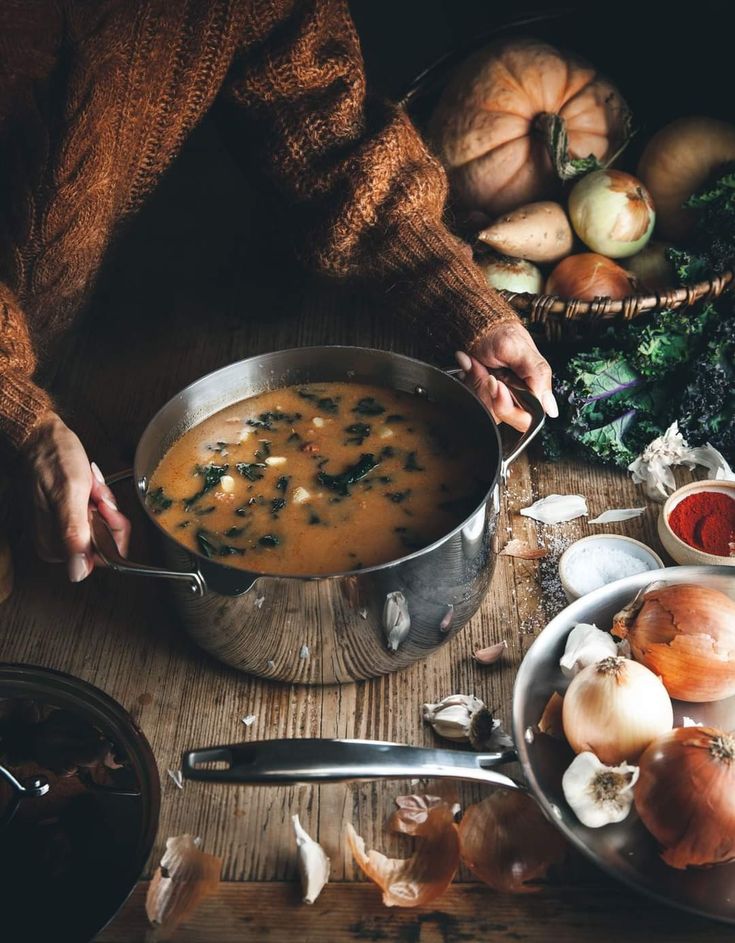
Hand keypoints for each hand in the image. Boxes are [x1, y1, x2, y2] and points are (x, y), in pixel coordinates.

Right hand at [21, 412, 130, 581]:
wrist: (44, 438)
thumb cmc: (54, 459)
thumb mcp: (70, 494)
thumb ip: (74, 534)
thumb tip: (78, 573)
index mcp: (55, 546)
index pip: (101, 558)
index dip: (110, 531)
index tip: (103, 508)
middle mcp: (58, 543)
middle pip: (104, 540)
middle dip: (106, 513)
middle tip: (94, 493)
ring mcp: (65, 530)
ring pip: (104, 525)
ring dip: (103, 502)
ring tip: (90, 485)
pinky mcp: (71, 517)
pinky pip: (99, 514)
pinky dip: (99, 497)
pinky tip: (90, 484)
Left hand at [456, 321, 557, 430]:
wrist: (477, 325)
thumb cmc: (499, 332)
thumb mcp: (518, 349)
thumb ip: (538, 376)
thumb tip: (550, 408)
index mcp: (535, 388)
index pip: (525, 419)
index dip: (506, 406)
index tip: (495, 384)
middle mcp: (519, 397)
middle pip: (504, 417)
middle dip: (488, 395)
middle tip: (486, 374)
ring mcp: (501, 398)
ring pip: (486, 410)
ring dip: (476, 385)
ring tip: (478, 365)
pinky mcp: (485, 395)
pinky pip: (474, 401)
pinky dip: (469, 383)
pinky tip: (472, 370)